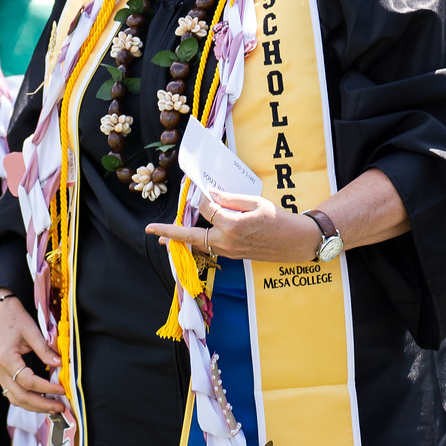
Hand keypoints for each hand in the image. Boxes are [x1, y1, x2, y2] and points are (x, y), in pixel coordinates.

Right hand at [0, 289, 63, 412]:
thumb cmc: (13, 316)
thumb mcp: (32, 330)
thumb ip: (45, 349)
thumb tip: (60, 364)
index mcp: (6, 358)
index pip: (28, 381)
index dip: (47, 388)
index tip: (62, 389)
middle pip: (19, 396)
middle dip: (41, 405)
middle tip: (59, 408)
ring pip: (14, 398)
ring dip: (33, 406)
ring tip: (51, 407)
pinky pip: (11, 392)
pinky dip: (26, 398)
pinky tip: (39, 399)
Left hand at [146, 187, 320, 263]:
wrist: (295, 242)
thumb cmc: (278, 219)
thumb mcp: (255, 202)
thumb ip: (229, 199)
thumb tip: (209, 195)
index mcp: (233, 226)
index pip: (208, 209)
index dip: (205, 197)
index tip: (205, 190)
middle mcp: (227, 242)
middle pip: (192, 235)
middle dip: (170, 232)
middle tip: (150, 230)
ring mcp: (229, 251)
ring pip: (199, 244)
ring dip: (181, 239)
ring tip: (162, 237)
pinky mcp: (232, 255)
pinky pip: (209, 248)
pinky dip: (197, 243)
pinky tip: (188, 240)